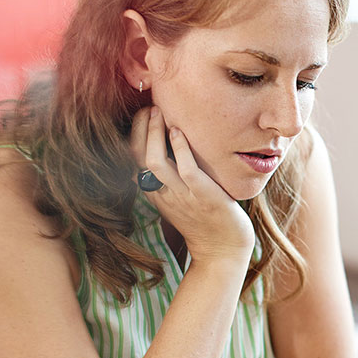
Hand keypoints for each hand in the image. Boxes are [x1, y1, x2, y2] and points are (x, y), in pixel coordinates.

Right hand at [130, 106, 254, 264]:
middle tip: (150, 107)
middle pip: (138, 157)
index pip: (133, 160)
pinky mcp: (203, 196)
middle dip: (141, 129)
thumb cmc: (206, 222)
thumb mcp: (180, 201)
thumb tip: (159, 157)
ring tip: (160, 112)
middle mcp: (164, 194)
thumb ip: (168, 182)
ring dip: (154, 134)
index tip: (143, 114)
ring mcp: (183, 196)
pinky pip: (186, 170)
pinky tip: (180, 131)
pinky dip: (180, 148)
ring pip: (155, 162)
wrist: (224, 250)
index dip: (135, 134)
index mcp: (156, 194)